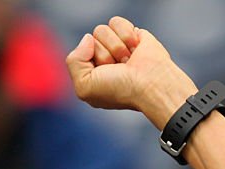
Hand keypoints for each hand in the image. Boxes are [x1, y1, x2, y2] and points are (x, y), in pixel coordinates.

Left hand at [66, 16, 196, 128]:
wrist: (151, 84)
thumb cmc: (121, 90)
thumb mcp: (84, 87)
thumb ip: (73, 61)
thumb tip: (87, 38)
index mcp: (93, 75)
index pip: (78, 54)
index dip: (89, 62)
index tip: (105, 76)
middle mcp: (105, 60)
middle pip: (90, 39)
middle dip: (104, 54)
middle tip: (119, 68)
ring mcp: (119, 47)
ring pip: (101, 29)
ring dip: (116, 46)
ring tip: (128, 60)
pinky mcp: (132, 35)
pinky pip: (116, 22)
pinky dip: (126, 34)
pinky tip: (135, 48)